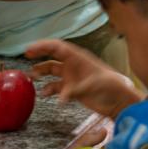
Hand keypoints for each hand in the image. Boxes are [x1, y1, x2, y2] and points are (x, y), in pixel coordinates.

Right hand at [25, 39, 142, 118]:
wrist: (121, 102)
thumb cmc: (112, 87)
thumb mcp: (95, 85)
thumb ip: (76, 89)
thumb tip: (60, 97)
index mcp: (78, 58)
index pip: (57, 47)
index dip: (42, 46)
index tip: (29, 49)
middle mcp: (73, 66)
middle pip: (52, 57)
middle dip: (39, 56)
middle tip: (26, 56)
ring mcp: (72, 78)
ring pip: (52, 72)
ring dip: (42, 73)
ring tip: (32, 78)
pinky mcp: (73, 90)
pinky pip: (57, 87)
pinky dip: (50, 90)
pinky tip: (45, 94)